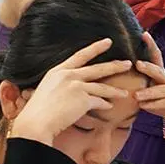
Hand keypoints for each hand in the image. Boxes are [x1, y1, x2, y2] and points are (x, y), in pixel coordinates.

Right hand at [11, 39, 133, 145]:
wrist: (36, 122)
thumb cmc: (37, 110)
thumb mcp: (46, 89)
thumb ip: (59, 85)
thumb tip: (68, 89)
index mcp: (57, 71)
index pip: (80, 55)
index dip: (95, 48)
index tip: (107, 42)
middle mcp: (68, 75)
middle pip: (98, 68)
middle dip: (115, 66)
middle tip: (128, 63)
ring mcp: (77, 86)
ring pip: (102, 87)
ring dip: (115, 91)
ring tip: (125, 93)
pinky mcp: (83, 100)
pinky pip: (99, 102)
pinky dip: (105, 105)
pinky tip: (109, 106)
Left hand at [134, 32, 164, 143]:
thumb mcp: (156, 91)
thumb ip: (142, 85)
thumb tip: (120, 77)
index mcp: (162, 74)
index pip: (156, 57)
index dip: (150, 45)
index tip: (143, 33)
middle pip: (159, 71)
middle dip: (149, 68)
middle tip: (138, 64)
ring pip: (163, 89)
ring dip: (150, 92)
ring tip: (136, 96)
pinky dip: (155, 105)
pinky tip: (143, 106)